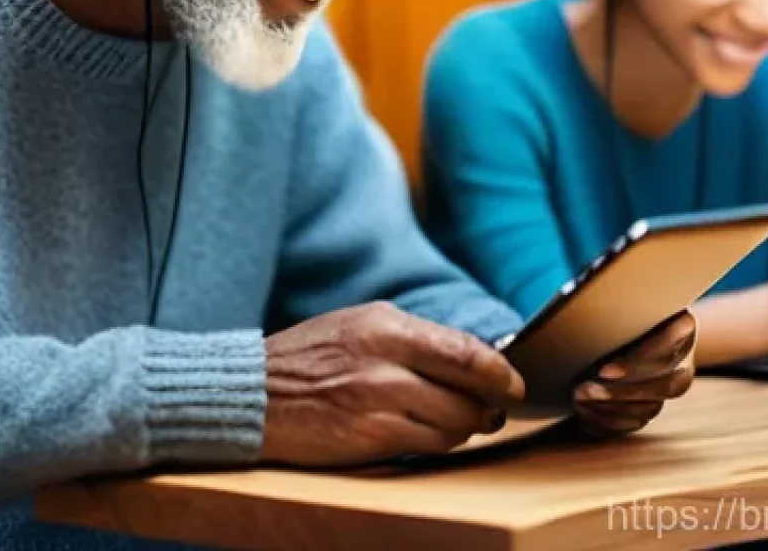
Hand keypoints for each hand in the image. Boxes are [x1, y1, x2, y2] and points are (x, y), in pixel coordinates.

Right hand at [262, 301, 524, 466]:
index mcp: (384, 323)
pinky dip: (436, 443)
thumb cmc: (308, 358)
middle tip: (491, 410)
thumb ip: (412, 337)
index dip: (500, 372)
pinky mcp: (369, 437)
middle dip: (487, 405)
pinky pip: (428, 445)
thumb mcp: (359, 326)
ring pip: (454, 423)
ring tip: (452, 422)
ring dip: (463, 427)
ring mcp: (376, 399)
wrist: (253, 392)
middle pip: (468, 390)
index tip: (513, 384)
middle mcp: (384, 358)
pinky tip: (424, 434)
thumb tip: (471, 357)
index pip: (465, 349)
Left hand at [572, 311, 696, 437]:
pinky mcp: (658, 401)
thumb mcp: (624, 296)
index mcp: (683, 324)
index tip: (604, 370)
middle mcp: (685, 358)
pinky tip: (586, 418)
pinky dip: (612, 423)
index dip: (637, 362)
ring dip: (613, 409)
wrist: (638, 319)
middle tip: (583, 390)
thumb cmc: (624, 301)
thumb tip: (581, 307)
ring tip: (579, 402)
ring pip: (653, 407)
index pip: (668, 345)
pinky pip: (641, 421)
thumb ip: (614, 301)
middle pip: (665, 384)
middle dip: (622, 391)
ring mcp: (675, 383)